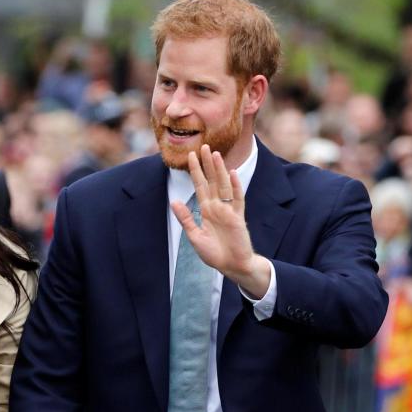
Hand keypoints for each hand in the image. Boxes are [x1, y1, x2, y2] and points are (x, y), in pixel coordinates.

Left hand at [174, 144, 269, 297]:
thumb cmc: (214, 253)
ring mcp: (228, 210)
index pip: (200, 186)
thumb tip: (174, 201)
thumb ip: (186, 219)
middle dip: (207, 164)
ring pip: (223, 185)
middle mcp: (217, 206)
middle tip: (203, 146)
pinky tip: (231, 174)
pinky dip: (235, 186)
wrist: (232, 265)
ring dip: (219, 170)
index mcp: (206, 210)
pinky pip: (237, 198)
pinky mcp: (238, 216)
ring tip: (215, 155)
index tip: (190, 156)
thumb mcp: (195, 236)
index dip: (195, 171)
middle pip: (212, 181)